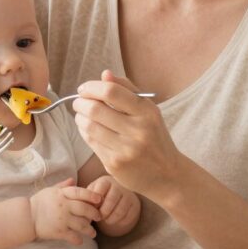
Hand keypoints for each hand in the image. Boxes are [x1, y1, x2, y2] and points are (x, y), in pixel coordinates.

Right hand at [29, 178, 101, 245]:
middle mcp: (64, 206)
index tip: (99, 199)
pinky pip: (72, 236)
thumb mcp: (50, 190)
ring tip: (92, 233)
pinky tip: (80, 241)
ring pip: (82, 224)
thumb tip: (73, 180)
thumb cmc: (39, 202)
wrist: (26, 217)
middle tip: (99, 217)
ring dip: (89, 230)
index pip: (80, 192)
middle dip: (94, 213)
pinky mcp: (59, 232)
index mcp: (62, 194)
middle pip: (84, 209)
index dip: (92, 195)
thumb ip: (63, 185)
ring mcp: (62, 219)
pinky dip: (78, 240)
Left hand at [74, 70, 182, 199]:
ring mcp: (125, 149)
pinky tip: (88, 129)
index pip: (111, 92)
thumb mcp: (148, 111)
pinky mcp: (115, 164)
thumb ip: (127, 90)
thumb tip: (105, 74)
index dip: (92, 87)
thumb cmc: (155, 137)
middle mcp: (137, 130)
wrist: (168, 174)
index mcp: (147, 112)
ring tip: (81, 115)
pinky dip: (84, 132)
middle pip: (95, 109)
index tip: (84, 89)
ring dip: (79, 117)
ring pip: (89, 126)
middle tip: (79, 102)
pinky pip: (91, 142)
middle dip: (80, 102)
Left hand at [87, 175, 140, 235]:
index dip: (95, 202)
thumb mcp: (91, 193)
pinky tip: (115, 221)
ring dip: (112, 218)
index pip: (100, 190)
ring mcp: (128, 194)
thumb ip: (85, 199)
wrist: (117, 195)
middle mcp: (119, 186)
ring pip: (121, 209)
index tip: (92, 208)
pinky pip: (129, 215)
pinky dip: (121, 221)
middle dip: (104, 212)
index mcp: (105, 181)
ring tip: (106, 220)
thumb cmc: (99, 195)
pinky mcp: (135, 204)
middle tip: (99, 217)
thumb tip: (82, 210)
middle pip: (112, 199)